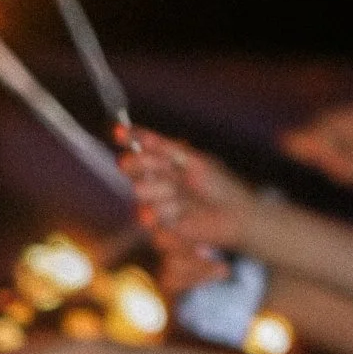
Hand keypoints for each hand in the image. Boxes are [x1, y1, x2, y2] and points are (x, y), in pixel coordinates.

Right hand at [121, 128, 262, 254]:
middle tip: (164, 173)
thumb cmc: (220, 185)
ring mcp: (157, 200)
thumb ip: (167, 149)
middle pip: (132, 168)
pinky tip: (182, 215)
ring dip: (162, 194)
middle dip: (142, 166)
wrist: (233, 216)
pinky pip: (149, 214)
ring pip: (141, 191)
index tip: (119, 131)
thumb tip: (144, 137)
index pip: (141, 146)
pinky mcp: (160, 222)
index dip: (129, 138)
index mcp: (166, 160)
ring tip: (183, 199)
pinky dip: (166, 212)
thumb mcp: (194, 162)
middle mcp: (158, 178)